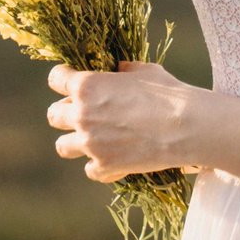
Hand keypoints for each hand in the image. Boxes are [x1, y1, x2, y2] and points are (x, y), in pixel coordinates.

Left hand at [47, 61, 197, 182]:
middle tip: (84, 114)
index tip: (72, 82)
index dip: (64, 79)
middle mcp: (81, 114)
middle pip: (53, 115)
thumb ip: (123, 70)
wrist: (186, 126)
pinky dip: (100, 166)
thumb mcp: (144, 71)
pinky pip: (89, 169)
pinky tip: (115, 160)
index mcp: (87, 85)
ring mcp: (90, 143)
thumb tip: (118, 70)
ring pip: (62, 146)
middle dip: (66, 113)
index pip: (55, 78)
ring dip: (75, 142)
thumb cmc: (168, 92)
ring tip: (93, 141)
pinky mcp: (103, 166)